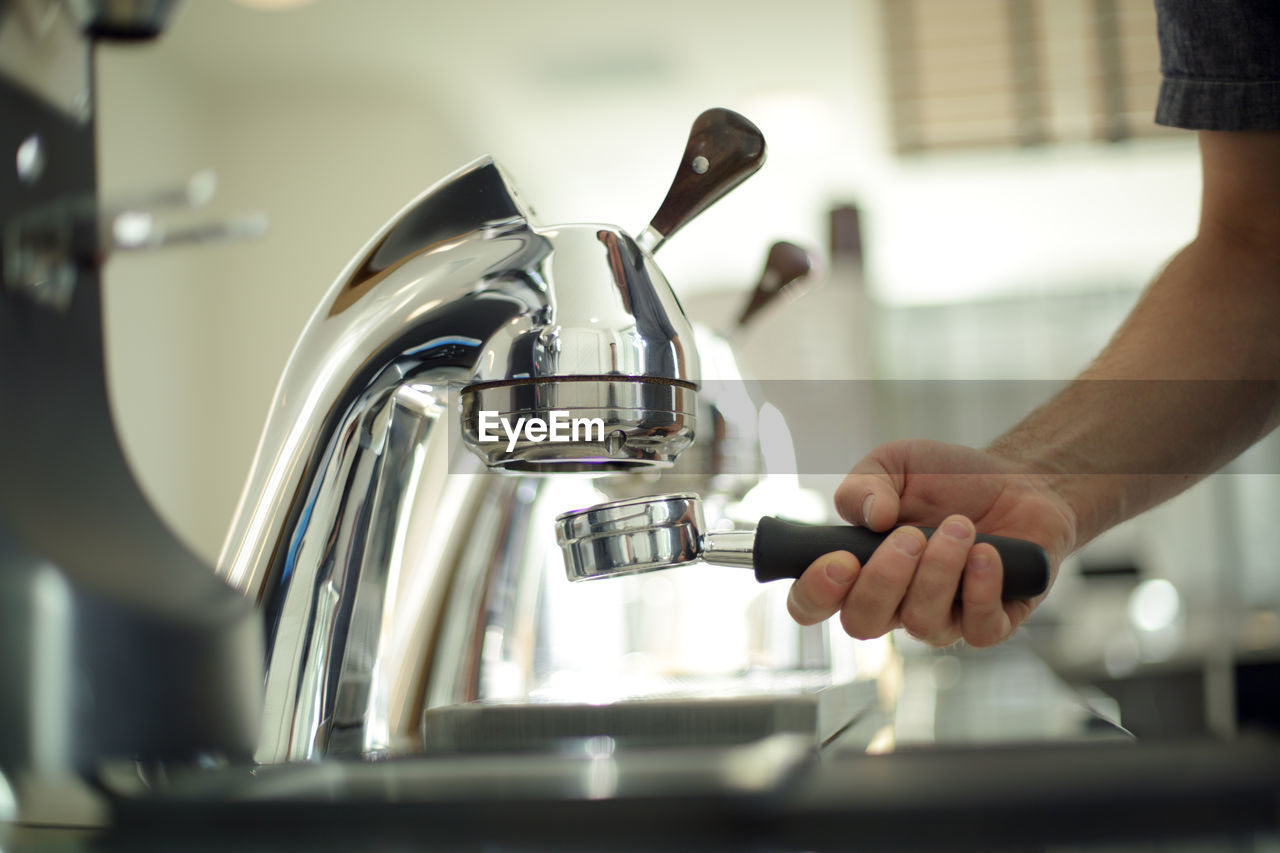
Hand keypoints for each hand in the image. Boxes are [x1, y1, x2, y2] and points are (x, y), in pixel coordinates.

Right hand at [787, 439, 1076, 646]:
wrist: (1016, 481)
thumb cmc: (948, 479)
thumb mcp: (895, 463)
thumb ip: (864, 483)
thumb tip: (868, 516)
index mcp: (857, 569)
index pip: (812, 604)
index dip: (816, 593)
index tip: (840, 560)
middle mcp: (892, 602)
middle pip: (863, 623)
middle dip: (884, 579)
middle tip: (911, 535)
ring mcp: (940, 618)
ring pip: (922, 623)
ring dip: (939, 571)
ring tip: (962, 527)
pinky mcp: (989, 622)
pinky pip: (977, 630)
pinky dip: (981, 588)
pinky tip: (987, 554)